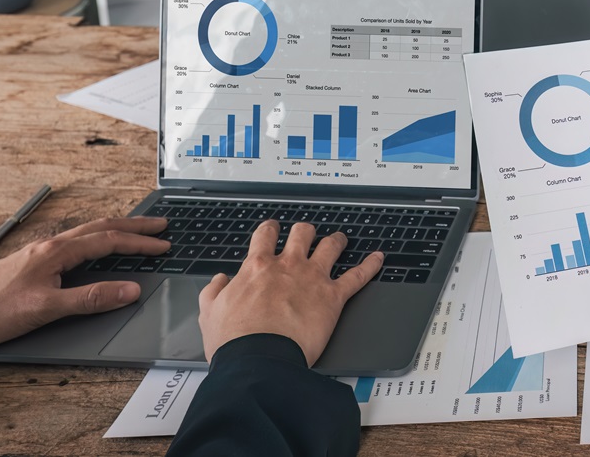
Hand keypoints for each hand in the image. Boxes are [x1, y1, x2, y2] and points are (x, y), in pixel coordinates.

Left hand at [0, 217, 169, 347]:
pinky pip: (74, 242)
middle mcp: (50, 246)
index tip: (163, 244)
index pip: (108, 241)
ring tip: (136, 230)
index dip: (139, 242)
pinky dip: (97, 238)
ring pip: (87, 232)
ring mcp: (41, 252)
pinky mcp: (34, 262)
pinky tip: (97, 247)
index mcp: (56, 252)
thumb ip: (91, 298)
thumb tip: (129, 290)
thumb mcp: (49, 308)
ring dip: (116, 229)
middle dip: (133, 225)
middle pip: (100, 227)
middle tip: (159, 224)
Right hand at [197, 220, 383, 364]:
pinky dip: (370, 265)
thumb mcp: (210, 312)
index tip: (272, 230)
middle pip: (302, 233)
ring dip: (337, 241)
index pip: (266, 235)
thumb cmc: (236, 341)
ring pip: (331, 246)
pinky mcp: (333, 298)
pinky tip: (378, 258)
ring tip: (340, 240)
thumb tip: (220, 281)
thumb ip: (214, 291)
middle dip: (305, 232)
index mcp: (257, 267)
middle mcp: (288, 266)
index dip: (270, 230)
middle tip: (307, 234)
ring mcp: (313, 278)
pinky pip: (358, 276)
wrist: (259, 360)